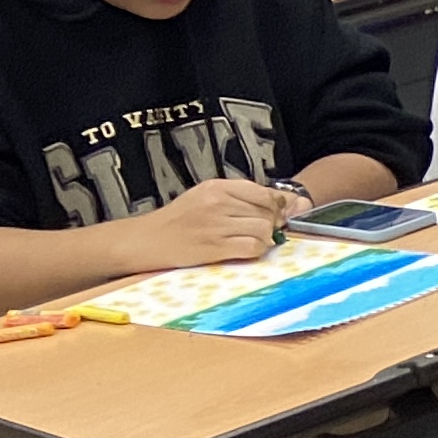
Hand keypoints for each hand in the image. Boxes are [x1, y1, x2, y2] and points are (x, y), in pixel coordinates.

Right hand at [126, 177, 297, 270]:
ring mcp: (217, 225)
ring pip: (264, 229)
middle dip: (271, 222)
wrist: (148, 239)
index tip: (277, 212)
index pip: (265, 192)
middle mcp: (218, 203)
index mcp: (217, 187)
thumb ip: (243, 196)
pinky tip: (244, 248)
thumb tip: (289, 202)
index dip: (277, 205)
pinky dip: (256, 250)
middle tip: (259, 228)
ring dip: (264, 237)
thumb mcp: (206, 196)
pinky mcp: (216, 247)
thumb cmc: (179, 219)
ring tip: (249, 238)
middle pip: (267, 212)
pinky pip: (253, 247)